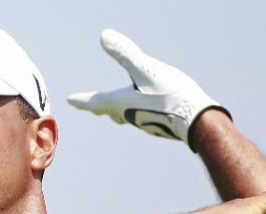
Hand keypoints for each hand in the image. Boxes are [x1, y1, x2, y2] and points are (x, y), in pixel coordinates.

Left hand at [67, 29, 228, 148]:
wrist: (196, 120)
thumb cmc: (169, 94)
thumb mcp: (145, 69)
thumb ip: (125, 54)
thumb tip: (104, 36)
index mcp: (122, 103)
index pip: (96, 101)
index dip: (82, 99)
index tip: (69, 100)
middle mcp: (130, 115)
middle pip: (110, 111)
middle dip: (100, 107)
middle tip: (90, 107)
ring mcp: (146, 123)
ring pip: (128, 116)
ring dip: (119, 111)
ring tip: (116, 111)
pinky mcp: (161, 126)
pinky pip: (145, 117)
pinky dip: (140, 112)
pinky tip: (149, 110)